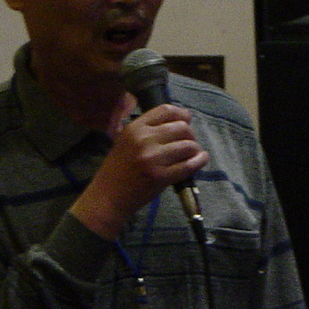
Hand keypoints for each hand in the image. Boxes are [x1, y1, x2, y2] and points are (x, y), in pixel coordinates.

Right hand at [71, 103, 208, 238]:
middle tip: (188, 142)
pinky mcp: (161, 177)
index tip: (187, 120)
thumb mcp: (126, 141)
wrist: (107, 197)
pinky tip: (201, 159)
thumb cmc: (117, 169)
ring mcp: (153, 158)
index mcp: (134, 128)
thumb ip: (148, 130)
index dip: (181, 114)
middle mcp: (144, 139)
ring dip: (194, 149)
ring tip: (191, 154)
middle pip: (181, 127)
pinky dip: (199, 161)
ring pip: (188, 145)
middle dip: (190, 134)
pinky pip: (189, 165)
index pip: (166, 110)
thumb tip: (180, 120)